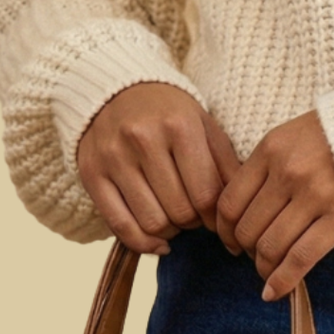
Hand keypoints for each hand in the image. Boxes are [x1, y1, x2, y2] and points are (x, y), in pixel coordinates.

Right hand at [76, 81, 240, 253]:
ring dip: (170, 232)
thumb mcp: (204, 128)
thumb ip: (227, 167)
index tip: (214, 219)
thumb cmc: (168, 115)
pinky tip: (157, 242)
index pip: (205, 195)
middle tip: (192, 215)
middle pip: (180, 213)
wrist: (113, 89)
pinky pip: (121, 227)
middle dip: (192, 222)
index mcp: (179, 126)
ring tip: (173, 219)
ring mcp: (114, 157)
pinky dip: (144, 243)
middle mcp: (143, 139)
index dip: (215, 218)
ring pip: (153, 223)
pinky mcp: (92, 174)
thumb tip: (241, 213)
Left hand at [216, 110, 333, 299]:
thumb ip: (267, 168)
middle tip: (255, 257)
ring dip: (263, 268)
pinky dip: (282, 281)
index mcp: (271, 149)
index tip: (231, 242)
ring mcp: (315, 195)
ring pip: (270, 247)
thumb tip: (240, 214)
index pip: (230, 201)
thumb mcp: (293, 137)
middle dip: (246, 251)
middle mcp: (289, 171)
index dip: (225, 231)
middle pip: (248, 228)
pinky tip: (274, 293)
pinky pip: (299, 259)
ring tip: (268, 273)